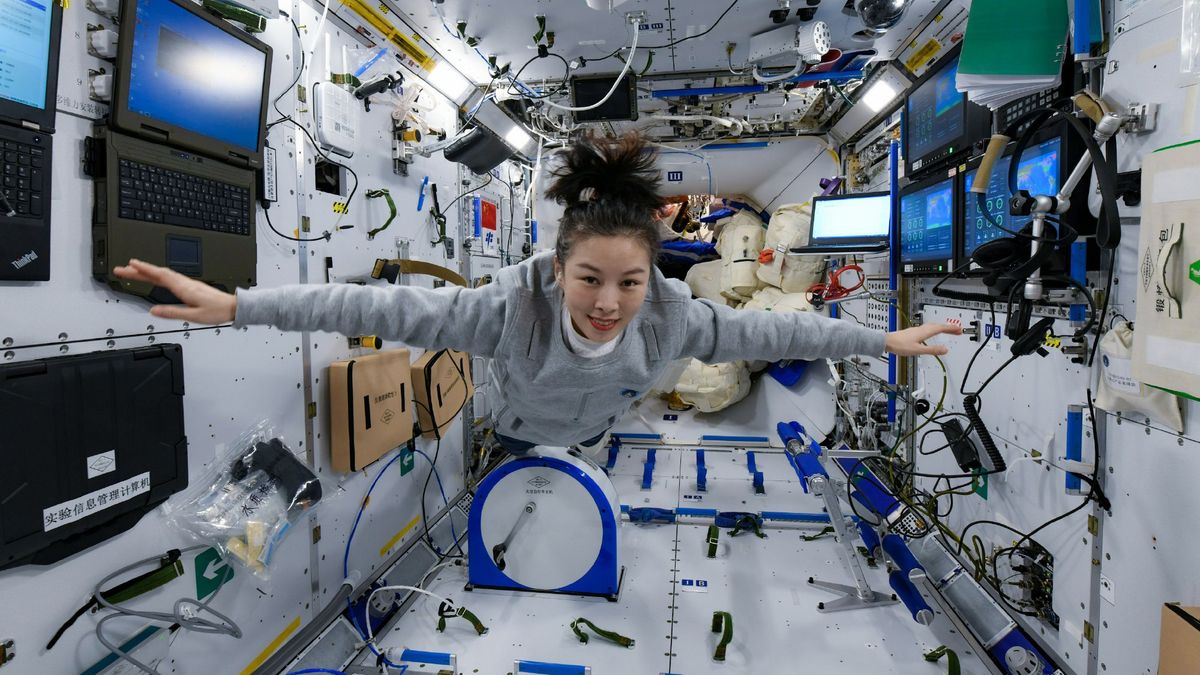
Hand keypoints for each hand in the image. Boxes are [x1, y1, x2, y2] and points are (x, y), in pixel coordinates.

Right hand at [112, 259, 236, 323]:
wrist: (233, 307)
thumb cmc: (217, 311)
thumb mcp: (193, 316)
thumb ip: (173, 313)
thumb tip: (154, 311)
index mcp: (184, 288)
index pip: (159, 275)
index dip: (144, 269)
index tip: (130, 264)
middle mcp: (185, 282)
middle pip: (158, 273)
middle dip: (139, 270)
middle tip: (122, 269)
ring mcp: (188, 283)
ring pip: (164, 274)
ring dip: (148, 271)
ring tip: (134, 271)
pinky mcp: (191, 285)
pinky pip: (170, 277)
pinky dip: (159, 274)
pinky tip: (156, 277)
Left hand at [884, 323, 961, 355]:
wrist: (887, 342)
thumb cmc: (900, 345)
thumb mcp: (918, 350)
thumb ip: (932, 350)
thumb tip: (945, 350)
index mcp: (924, 332)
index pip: (941, 328)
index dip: (951, 329)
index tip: (959, 329)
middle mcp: (921, 329)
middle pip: (938, 326)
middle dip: (948, 328)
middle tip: (957, 331)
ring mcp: (916, 330)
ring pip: (932, 327)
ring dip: (941, 328)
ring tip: (948, 331)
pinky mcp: (912, 332)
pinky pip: (927, 329)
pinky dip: (934, 330)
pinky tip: (932, 333)